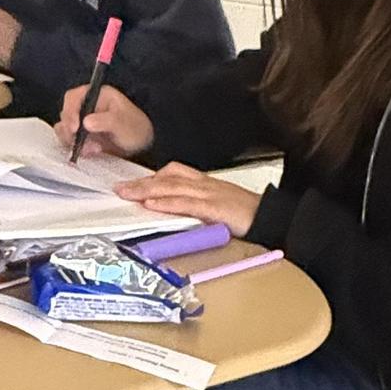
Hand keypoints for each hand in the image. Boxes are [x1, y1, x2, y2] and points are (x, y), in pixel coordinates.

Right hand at [57, 83, 154, 159]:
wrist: (142, 146)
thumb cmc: (136, 128)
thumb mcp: (123, 123)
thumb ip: (106, 121)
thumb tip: (86, 121)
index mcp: (96, 95)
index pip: (73, 98)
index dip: (70, 111)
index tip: (74, 128)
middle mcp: (87, 106)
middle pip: (66, 114)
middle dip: (70, 131)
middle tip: (81, 143)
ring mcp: (82, 121)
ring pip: (65, 129)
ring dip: (73, 141)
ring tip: (92, 149)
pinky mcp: (81, 136)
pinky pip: (69, 140)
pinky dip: (75, 148)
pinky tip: (90, 152)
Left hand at [117, 162, 262, 238]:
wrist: (270, 217)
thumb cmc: (246, 213)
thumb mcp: (218, 204)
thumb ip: (197, 205)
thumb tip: (173, 210)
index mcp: (205, 182)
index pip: (174, 173)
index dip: (151, 176)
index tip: (132, 182)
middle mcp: (204, 184)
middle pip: (167, 178)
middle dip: (141, 182)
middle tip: (119, 188)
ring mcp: (209, 195)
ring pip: (172, 188)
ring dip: (146, 190)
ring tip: (126, 194)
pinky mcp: (214, 208)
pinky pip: (186, 204)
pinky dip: (167, 203)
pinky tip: (151, 205)